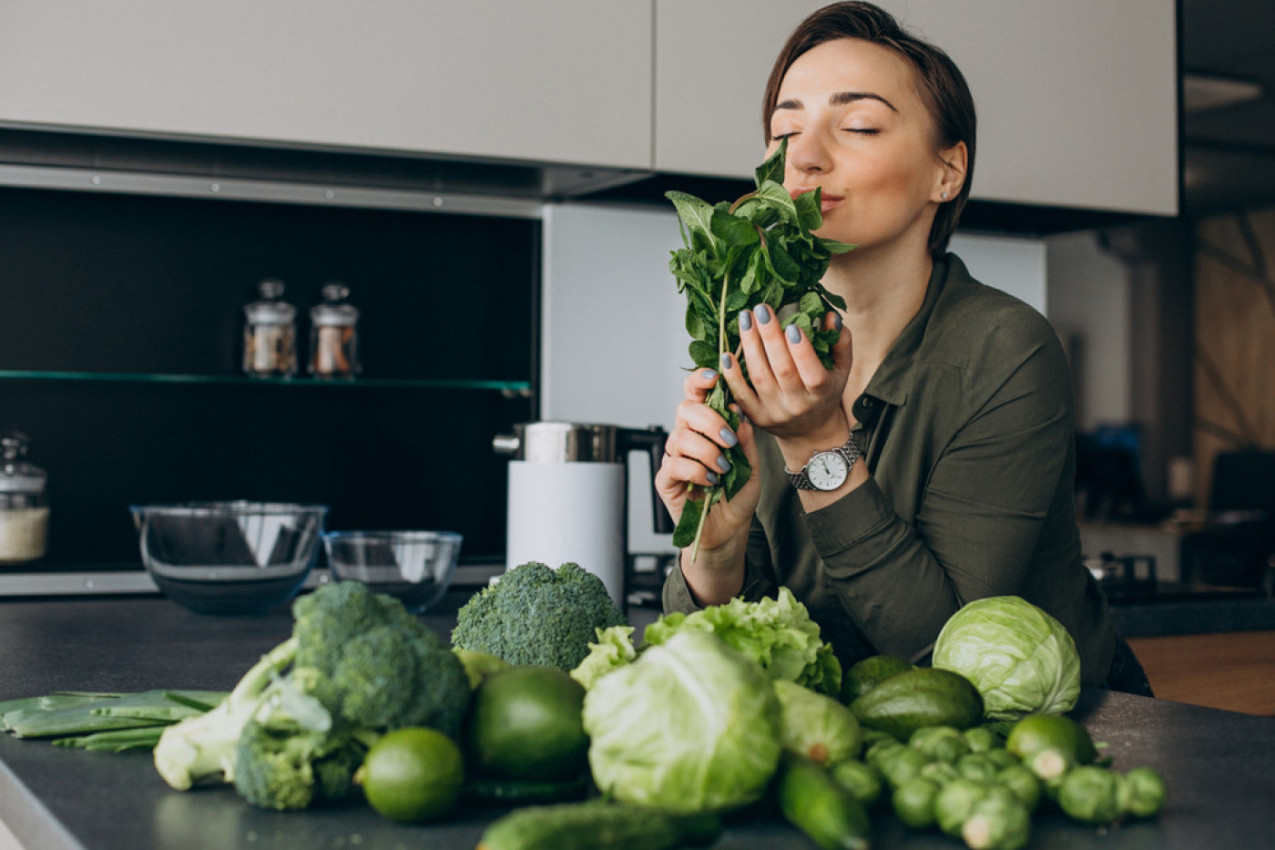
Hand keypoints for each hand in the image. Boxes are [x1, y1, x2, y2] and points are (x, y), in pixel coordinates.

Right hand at [655, 368, 761, 555]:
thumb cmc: (737, 495)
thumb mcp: (751, 464)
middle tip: (729, 441)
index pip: (695, 394)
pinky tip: (711, 481)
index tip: (714, 378)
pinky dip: (696, 470)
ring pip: (680, 437)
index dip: (700, 381)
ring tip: (724, 469)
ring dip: (707, 450)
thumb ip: (745, 439)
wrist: (729, 531)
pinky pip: (675, 464)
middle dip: (709, 420)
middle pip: (685, 409)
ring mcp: (674, 457)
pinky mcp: (666, 480)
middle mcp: (686, 437)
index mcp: (705, 427)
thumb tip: (738, 411)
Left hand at [720, 306, 851, 449]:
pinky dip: (732, 375)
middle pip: (782, 369)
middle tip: (761, 309)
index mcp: (821, 392)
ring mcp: (775, 411)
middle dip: (770, 337)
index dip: (802, 351)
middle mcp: (798, 404)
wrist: (809, 431)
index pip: (813, 373)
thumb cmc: (826, 392)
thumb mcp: (841, 368)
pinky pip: (741, 395)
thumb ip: (840, 341)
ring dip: (750, 346)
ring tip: (745, 319)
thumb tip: (831, 316)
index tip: (792, 326)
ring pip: (759, 377)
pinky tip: (726, 354)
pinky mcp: (756, 416)